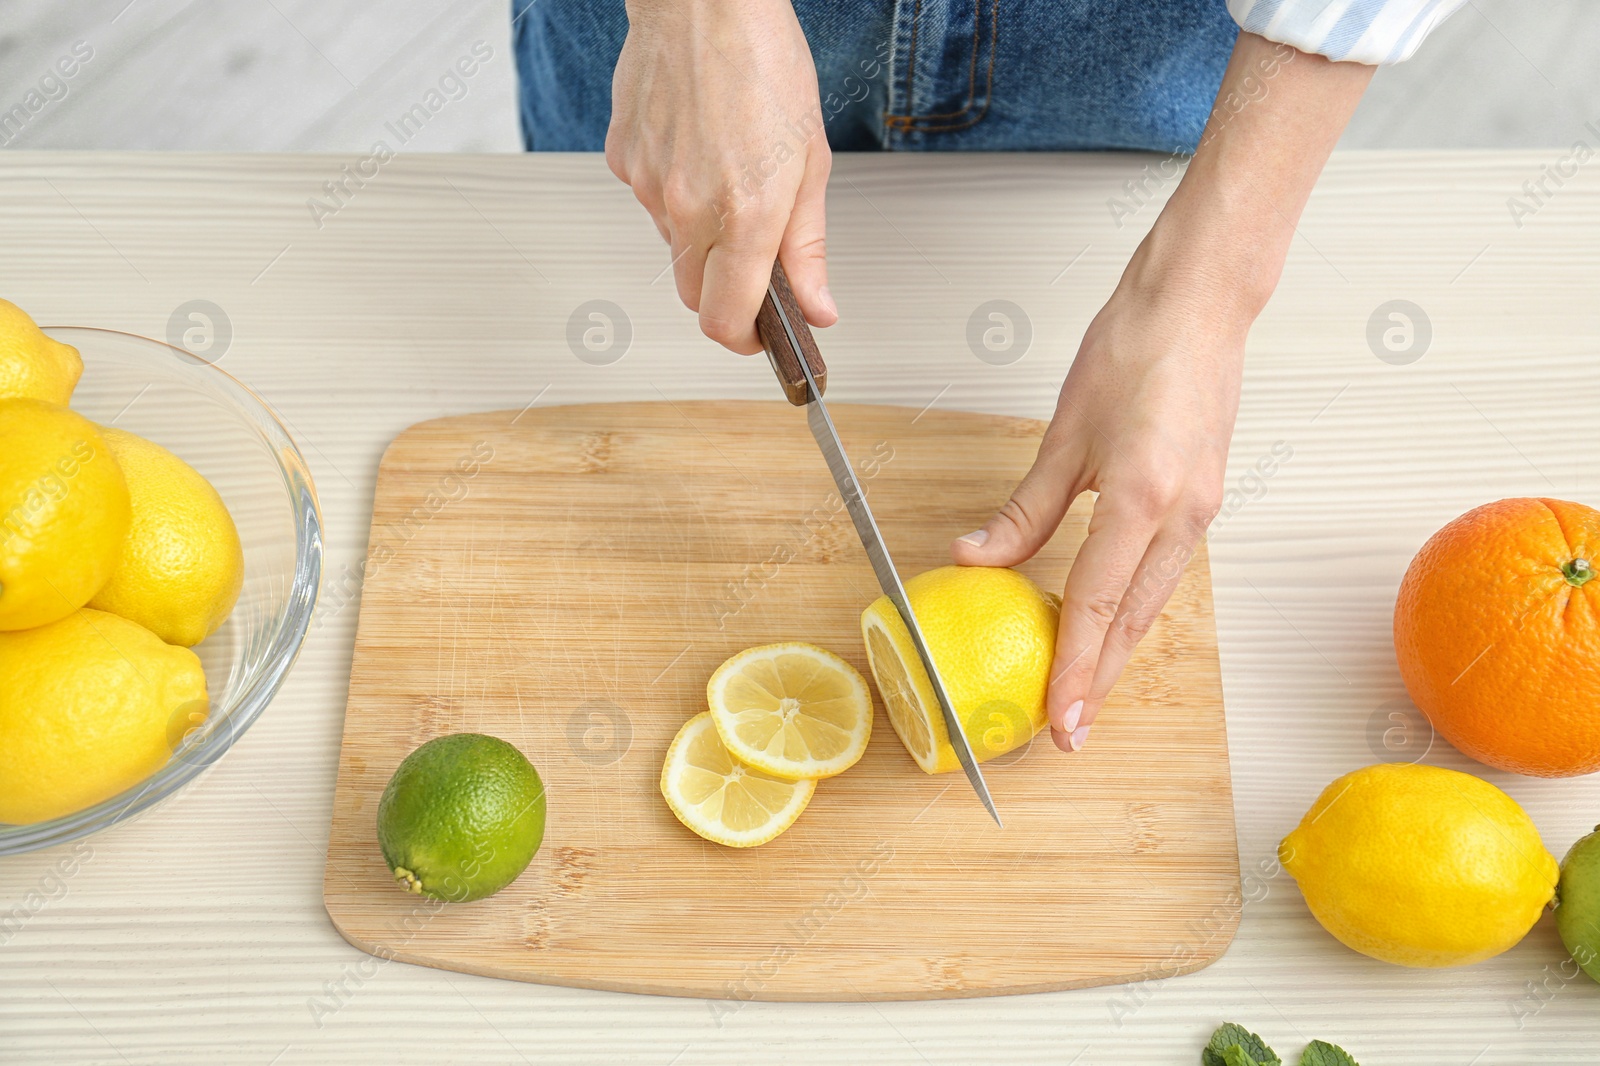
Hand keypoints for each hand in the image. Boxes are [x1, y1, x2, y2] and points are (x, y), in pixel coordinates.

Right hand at [606, 0, 836, 352]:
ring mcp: (649, 186)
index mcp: (744, 215)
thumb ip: (808, 247)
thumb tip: (817, 308)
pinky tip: (698, 149)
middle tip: (753, 260)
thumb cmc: (764, 63)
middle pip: (693, 295)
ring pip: (672, 247)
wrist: (703, 1)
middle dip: (723, 293)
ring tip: (730, 175)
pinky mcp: (623, 160)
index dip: (743, 341)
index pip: (724, 320)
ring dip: (701, 236)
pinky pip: (651, 201)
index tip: (758, 337)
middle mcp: (688, 208)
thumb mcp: (811, 162)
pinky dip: (675, 193)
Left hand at [951, 217, 1248, 752]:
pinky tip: (1107, 625)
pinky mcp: (1203, 498)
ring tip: (1084, 695)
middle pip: (1132, 621)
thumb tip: (976, 558)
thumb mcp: (1066, 433)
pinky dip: (1132, 609)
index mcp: (1144, 498)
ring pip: (1150, 602)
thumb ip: (1025, 509)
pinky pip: (1162, 572)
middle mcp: (1183, 515)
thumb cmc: (1137, 346)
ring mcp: (1201, 510)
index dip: (1074, 669)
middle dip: (1098, 682)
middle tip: (1069, 734)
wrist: (1200, 302)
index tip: (1057, 719)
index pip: (1097, 605)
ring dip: (1116, 652)